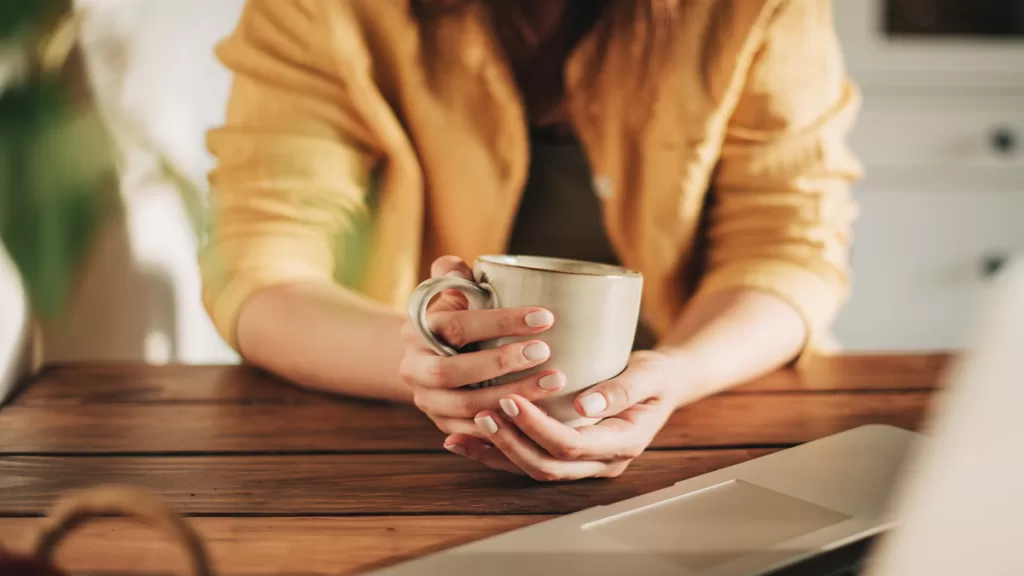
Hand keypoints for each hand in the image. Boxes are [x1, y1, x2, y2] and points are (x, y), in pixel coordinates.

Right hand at [399, 256, 567, 439]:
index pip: (457, 326)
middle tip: (545, 352)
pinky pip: (471, 433)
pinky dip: (503, 426)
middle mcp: (414, 367)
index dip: (500, 321)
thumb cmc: (455, 315)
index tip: (544, 317)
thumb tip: (455, 266)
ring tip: (553, 383)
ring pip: (465, 406)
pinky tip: (537, 416)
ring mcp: (426, 399)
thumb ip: (453, 275)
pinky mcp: (442, 423)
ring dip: (510, 396)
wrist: (430, 356)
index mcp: (416, 329)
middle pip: (453, 371)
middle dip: (501, 363)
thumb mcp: (450, 292)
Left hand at [442, 350, 686, 479]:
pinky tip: (468, 441)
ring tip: (468, 428)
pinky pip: (529, 461)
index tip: (512, 399)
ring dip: (499, 452)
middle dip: (511, 442)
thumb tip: (584, 406)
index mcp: (623, 443)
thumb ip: (621, 390)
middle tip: (483, 412)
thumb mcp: (649, 374)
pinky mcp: (567, 456)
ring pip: (534, 469)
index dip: (538, 428)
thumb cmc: (656, 375)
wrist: (662, 385)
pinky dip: (496, 454)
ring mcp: (584, 463)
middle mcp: (601, 462)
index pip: (572, 446)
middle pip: (548, 465)